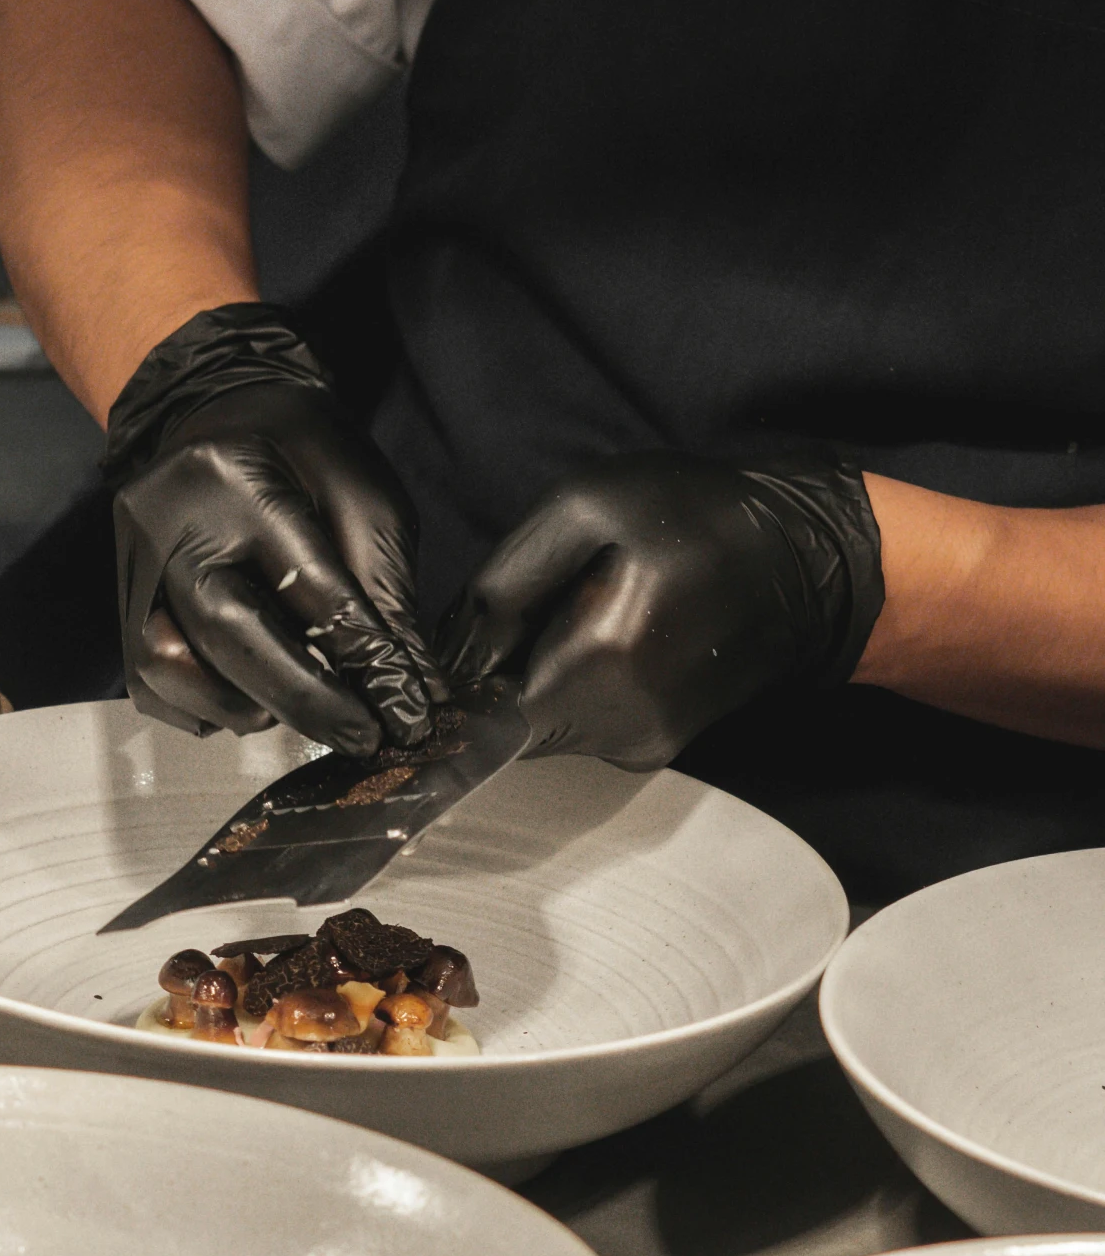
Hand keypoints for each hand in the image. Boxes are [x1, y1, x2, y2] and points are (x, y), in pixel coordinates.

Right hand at [106, 305, 445, 753]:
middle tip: (362, 737)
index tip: (406, 715)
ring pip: (175, 669)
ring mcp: (130, 563)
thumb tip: (409, 691)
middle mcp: (167, 522)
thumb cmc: (304, 454)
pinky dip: (207, 707)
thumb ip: (384, 595)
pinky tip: (254, 699)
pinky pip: (152, 683)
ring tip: (308, 708)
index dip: (363, 661)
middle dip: (306, 699)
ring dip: (250, 706)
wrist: (220, 413)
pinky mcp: (121, 601)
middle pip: (227, 633)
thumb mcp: (366, 500)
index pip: (307, 587)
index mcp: (235, 477)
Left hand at [437, 451, 883, 766]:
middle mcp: (618, 726)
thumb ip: (501, 585)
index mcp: (597, 664)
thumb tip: (449, 652)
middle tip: (543, 603)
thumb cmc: (697, 520)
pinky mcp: (655, 748)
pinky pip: (582, 726)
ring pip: (544, 726)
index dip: (464, 670)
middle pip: (509, 722)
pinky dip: (575, 686)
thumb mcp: (584, 508)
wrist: (807, 564)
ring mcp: (640, 746)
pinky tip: (612, 635)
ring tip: (586, 612)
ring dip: (541, 676)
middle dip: (504, 669)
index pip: (480, 708)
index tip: (483, 626)